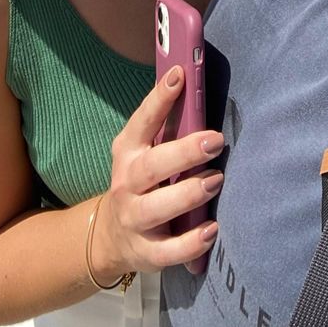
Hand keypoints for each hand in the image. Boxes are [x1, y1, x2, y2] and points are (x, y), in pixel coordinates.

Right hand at [89, 67, 223, 278]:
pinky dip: (191, 243)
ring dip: (189, 193)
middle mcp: (126, 183)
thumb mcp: (143, 151)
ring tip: (216, 179)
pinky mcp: (145, 251)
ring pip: (157, 208)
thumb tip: (196, 89)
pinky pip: (168, 250)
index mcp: (127, 151)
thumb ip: (165, 128)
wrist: (111, 235)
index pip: (142, 121)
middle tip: (215, 141)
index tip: (180, 75)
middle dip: (184, 152)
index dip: (160, 98)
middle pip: (152, 167)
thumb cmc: (140, 181)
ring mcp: (133, 219)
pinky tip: (212, 230)